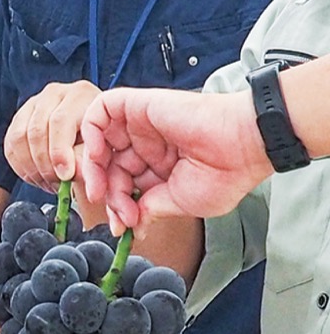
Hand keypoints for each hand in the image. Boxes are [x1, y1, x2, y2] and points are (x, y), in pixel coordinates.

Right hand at [5, 81, 99, 191]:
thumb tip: (69, 173)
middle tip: (56, 184)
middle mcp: (54, 93)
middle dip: (44, 163)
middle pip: (36, 129)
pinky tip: (37, 176)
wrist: (92, 136)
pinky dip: (21, 166)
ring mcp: (33, 104)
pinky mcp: (19, 119)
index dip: (59, 151)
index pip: (60, 121)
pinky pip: (10, 145)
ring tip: (47, 182)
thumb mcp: (102, 149)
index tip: (65, 176)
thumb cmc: (101, 141)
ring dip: (30, 167)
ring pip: (19, 137)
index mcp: (80, 94)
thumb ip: (86, 159)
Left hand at [80, 87, 269, 231]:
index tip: (122, 226)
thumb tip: (132, 228)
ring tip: (101, 190)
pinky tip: (97, 155)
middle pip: (108, 166)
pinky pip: (101, 110)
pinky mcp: (138, 105)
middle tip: (115, 212)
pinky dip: (90, 131)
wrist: (244, 145)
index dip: (117, 205)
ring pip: (99, 141)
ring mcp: (141, 124)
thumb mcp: (181, 202)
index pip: (123, 184)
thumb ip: (150, 210)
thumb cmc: (225, 173)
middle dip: (106, 193)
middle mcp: (147, 144)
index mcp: (159, 166)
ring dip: (93, 167)